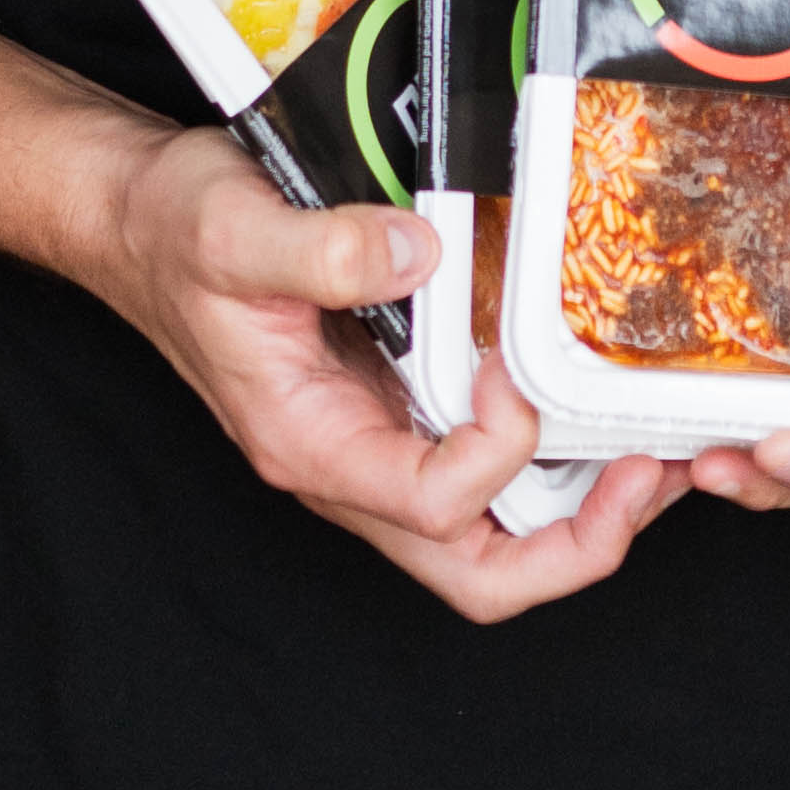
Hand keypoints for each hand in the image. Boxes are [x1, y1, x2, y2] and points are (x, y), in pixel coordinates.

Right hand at [0, 28, 675, 624]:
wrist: (136, 219)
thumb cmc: (174, 233)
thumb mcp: (236, 230)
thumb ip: (326, 251)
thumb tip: (422, 255)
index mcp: (310, 445)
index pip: (431, 508)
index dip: (497, 453)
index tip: (515, 368)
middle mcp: (349, 464)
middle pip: (475, 570)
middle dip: (578, 544)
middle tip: (650, 476)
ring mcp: (375, 442)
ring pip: (491, 534)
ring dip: (581, 508)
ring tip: (653, 451)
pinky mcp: (394, 404)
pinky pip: (485, 467)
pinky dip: (551, 453)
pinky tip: (591, 400)